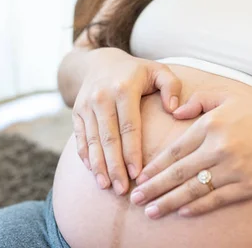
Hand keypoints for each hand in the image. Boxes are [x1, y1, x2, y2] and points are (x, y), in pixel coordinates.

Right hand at [73, 47, 182, 195]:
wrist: (99, 62)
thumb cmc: (137, 72)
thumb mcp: (158, 71)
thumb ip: (172, 86)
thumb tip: (175, 109)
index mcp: (124, 89)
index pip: (129, 127)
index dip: (132, 152)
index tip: (138, 174)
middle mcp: (102, 97)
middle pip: (108, 138)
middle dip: (114, 166)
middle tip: (122, 190)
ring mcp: (86, 105)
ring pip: (92, 141)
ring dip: (98, 166)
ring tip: (106, 186)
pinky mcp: (76, 112)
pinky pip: (79, 137)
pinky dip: (85, 156)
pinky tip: (93, 172)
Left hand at [128, 90, 251, 218]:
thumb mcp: (228, 97)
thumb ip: (199, 101)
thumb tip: (174, 113)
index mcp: (211, 125)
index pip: (175, 149)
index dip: (155, 165)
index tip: (139, 176)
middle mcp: (219, 147)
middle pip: (178, 172)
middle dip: (153, 187)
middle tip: (134, 198)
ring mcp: (232, 169)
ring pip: (193, 188)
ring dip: (168, 201)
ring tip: (150, 211)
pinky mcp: (246, 186)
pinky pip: (216, 199)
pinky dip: (197, 206)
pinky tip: (181, 211)